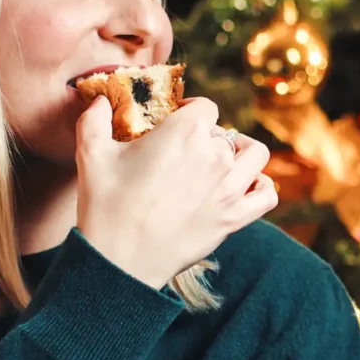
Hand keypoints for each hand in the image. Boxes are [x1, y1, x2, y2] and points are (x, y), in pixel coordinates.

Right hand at [75, 96, 277, 289]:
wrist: (120, 259)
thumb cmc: (106, 205)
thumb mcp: (91, 153)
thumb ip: (95, 118)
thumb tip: (100, 100)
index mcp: (186, 131)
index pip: (204, 106)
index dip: (190, 110)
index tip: (177, 121)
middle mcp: (215, 155)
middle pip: (225, 132)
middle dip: (207, 137)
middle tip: (185, 152)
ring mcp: (230, 188)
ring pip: (256, 155)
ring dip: (243, 152)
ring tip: (225, 159)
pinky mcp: (235, 218)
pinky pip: (267, 195)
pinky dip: (262, 187)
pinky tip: (246, 186)